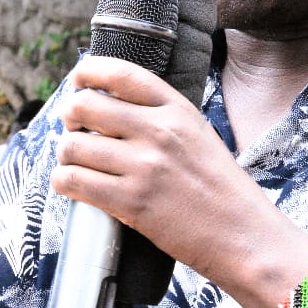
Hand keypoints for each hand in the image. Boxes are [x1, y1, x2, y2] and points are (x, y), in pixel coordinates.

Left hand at [53, 56, 294, 284]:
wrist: (244, 236)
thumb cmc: (222, 190)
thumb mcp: (199, 136)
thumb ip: (161, 117)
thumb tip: (112, 105)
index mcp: (177, 110)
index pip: (120, 73)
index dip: (88, 72)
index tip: (77, 80)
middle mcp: (158, 132)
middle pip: (85, 105)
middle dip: (70, 116)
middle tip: (73, 128)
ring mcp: (143, 167)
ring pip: (73, 145)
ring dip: (66, 154)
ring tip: (75, 162)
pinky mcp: (130, 202)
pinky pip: (73, 181)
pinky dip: (63, 181)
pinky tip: (71, 184)